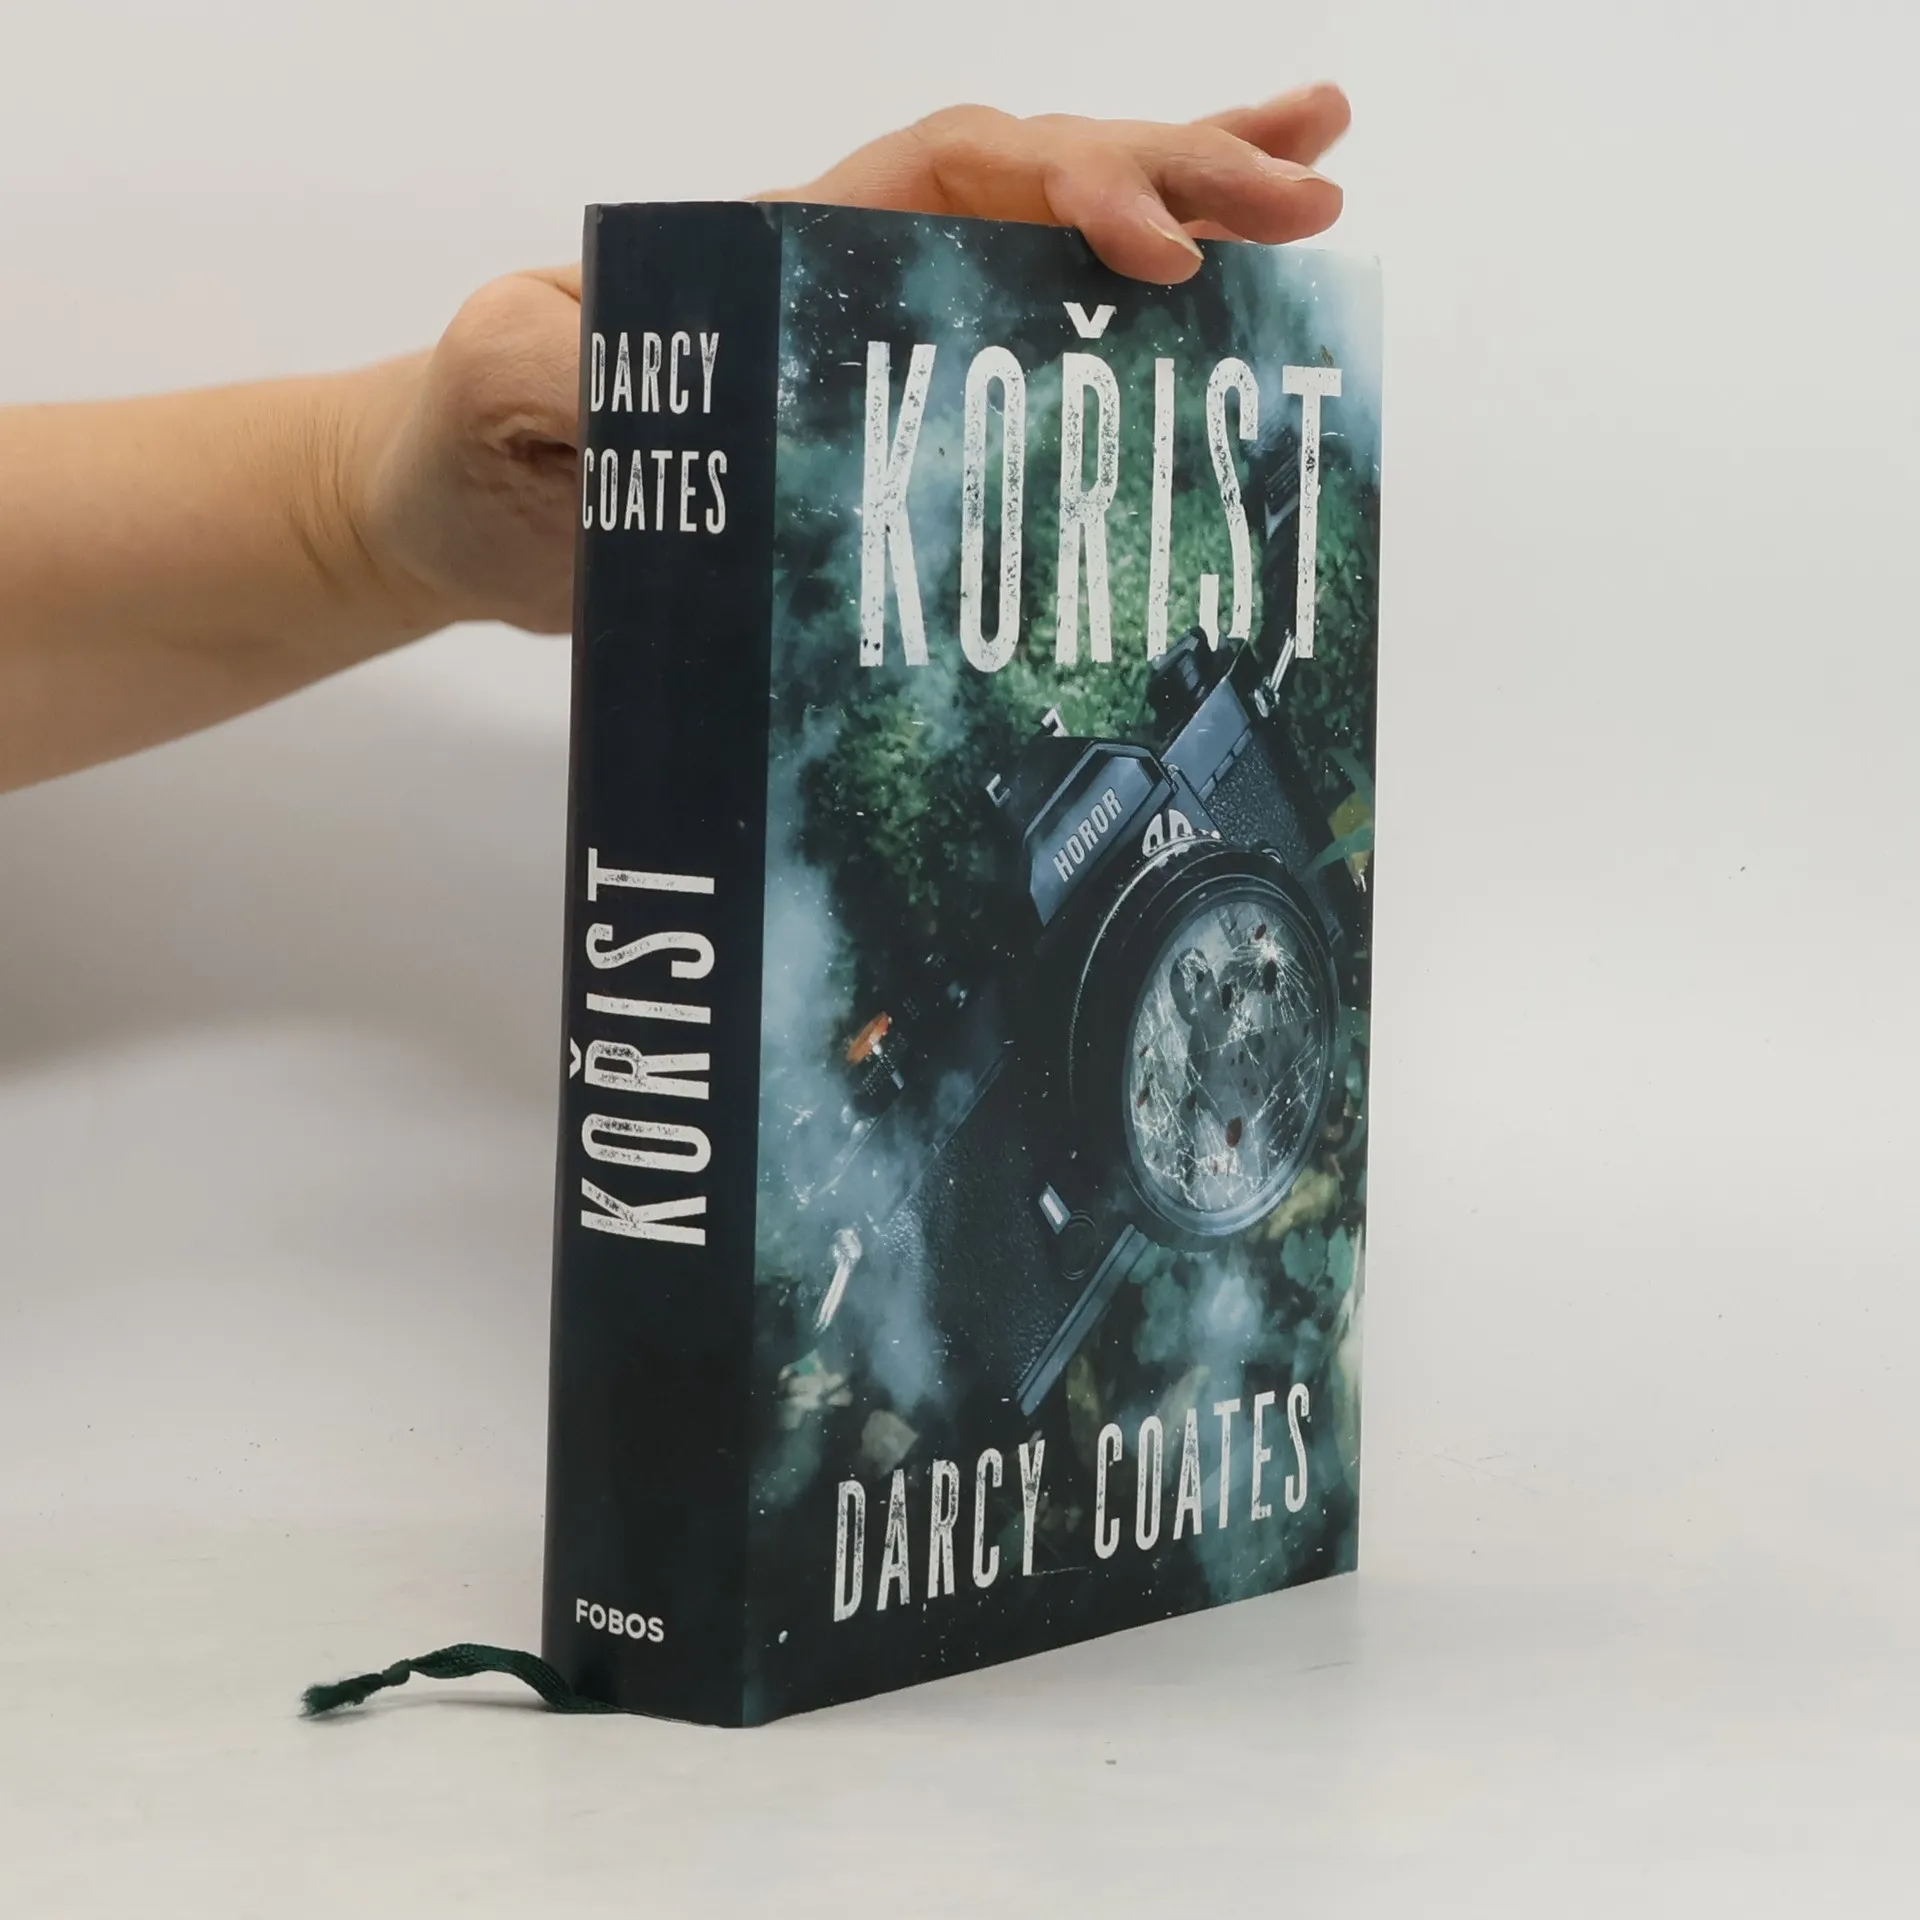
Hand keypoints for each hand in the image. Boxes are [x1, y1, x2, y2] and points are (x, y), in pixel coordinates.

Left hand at [350, 86, 1350, 637]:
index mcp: (786, 241)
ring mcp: (882, 344)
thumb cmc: (468, 437)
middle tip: (1306, 198)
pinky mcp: (894, 430)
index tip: (1151, 248)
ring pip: (1057, 250)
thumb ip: (555, 352)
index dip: (1063, 184)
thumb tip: (653, 359)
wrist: (460, 514)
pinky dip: (1123, 336)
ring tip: (1315, 190)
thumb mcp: (495, 378)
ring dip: (1190, 211)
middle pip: (1042, 183)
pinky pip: (1028, 362)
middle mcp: (853, 271)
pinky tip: (1214, 323)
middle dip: (1178, 179)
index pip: (953, 170)